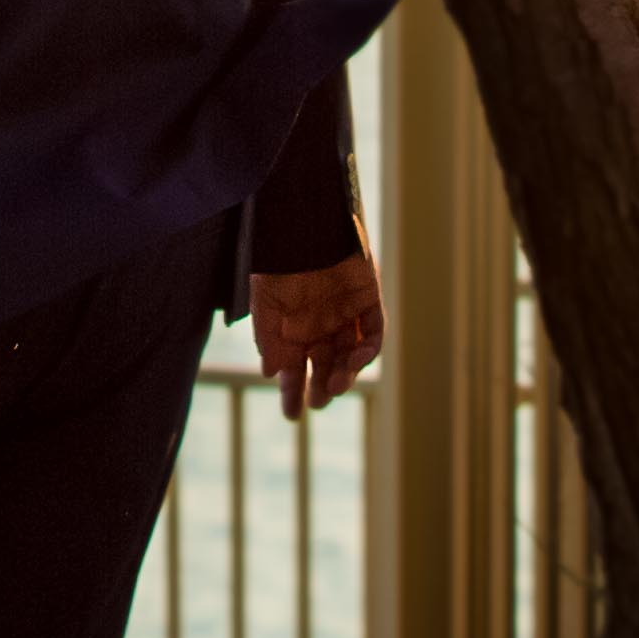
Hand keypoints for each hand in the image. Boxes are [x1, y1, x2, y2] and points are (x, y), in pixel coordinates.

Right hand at [252, 246, 383, 419]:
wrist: (305, 222)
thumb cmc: (278, 260)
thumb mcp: (264, 300)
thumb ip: (267, 336)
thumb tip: (270, 373)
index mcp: (293, 330)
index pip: (294, 371)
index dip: (292, 393)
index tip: (291, 415)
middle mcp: (320, 327)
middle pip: (325, 367)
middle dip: (323, 387)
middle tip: (319, 398)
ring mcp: (346, 316)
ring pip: (351, 356)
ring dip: (346, 372)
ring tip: (335, 381)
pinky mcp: (369, 302)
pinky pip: (374, 332)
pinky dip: (369, 348)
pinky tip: (358, 355)